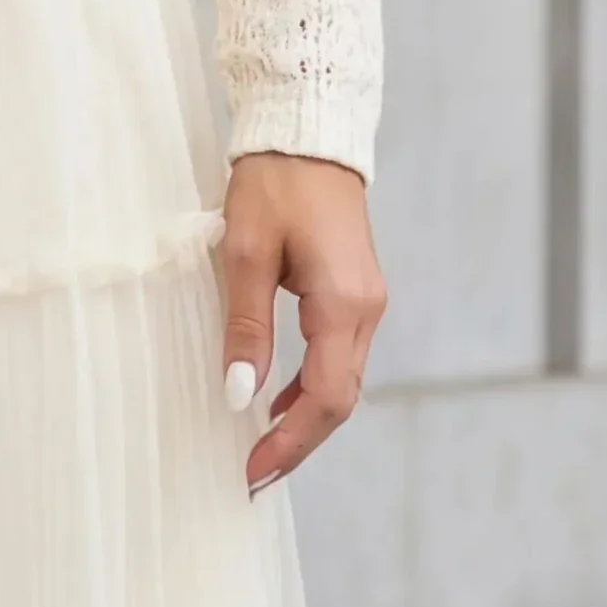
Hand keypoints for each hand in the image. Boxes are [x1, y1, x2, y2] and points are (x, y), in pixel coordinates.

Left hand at [216, 149, 385, 493]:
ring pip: (341, 380)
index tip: (253, 472)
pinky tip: (277, 397)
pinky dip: (310, 385)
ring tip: (261, 447)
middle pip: (339, 399)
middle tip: (253, 474)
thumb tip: (240, 395)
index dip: (291, 443)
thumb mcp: (245, 254)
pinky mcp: (355, 290)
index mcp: (344, 304)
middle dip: (298, 442)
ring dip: (304, 417)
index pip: (325, 398)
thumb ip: (246, 327)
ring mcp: (366, 300)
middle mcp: (367, 309)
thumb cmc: (274, 184)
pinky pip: (337, 354)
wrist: (306, 133)